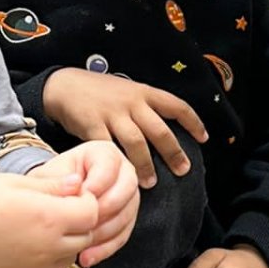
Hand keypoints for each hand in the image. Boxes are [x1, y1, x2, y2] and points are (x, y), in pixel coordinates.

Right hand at [0, 170, 98, 267]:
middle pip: (88, 233)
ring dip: (70, 237)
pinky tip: (32, 238)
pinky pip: (55, 266)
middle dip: (81, 217)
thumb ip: (50, 186)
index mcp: (49, 217)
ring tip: (43, 220)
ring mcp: (39, 266)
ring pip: (74, 252)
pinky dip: (54, 253)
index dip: (86, 197)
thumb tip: (77, 183)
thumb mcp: (11, 183)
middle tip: (59, 202)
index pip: (92, 210)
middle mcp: (50, 246)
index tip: (69, 189)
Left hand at [26, 141, 138, 266]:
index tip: (82, 197)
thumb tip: (74, 187)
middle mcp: (122, 171)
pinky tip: (89, 256)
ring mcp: (127, 196)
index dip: (97, 183)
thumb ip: (60, 180)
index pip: (109, 166)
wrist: (52, 200)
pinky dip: (106, 248)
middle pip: (127, 189)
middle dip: (105, 210)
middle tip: (84, 223)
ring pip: (127, 214)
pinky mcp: (126, 218)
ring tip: (82, 244)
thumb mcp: (50, 177)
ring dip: (105, 233)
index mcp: (103, 153)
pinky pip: (123, 234)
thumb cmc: (51, 184)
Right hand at [43, 69, 205, 190]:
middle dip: (173, 152)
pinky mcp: (92, 125)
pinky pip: (108, 148)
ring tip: (150, 182)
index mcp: (144, 92)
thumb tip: (167, 133)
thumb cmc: (99, 93)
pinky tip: (120, 175)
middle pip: (159, 130)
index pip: (176, 106)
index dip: (193, 122)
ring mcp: (112, 113)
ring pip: (136, 142)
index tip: (204, 138)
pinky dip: (116, 163)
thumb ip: (145, 108)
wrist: (64, 85)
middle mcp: (131, 102)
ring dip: (146, 165)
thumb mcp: (127, 91)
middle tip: (183, 170)